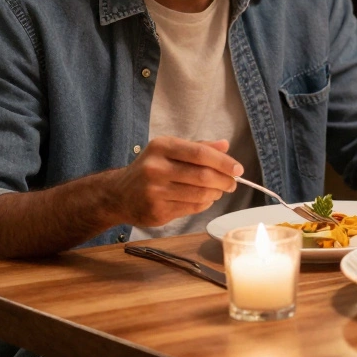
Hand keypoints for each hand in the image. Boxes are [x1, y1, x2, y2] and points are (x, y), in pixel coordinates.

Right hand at [109, 136, 242, 226]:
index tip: (238, 169)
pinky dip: (204, 203)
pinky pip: (191, 208)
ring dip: (216, 193)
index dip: (223, 162)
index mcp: (161, 147)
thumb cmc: (150, 169)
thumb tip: (225, 145)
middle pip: (203, 176)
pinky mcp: (156, 211)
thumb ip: (198, 147)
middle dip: (224, 180)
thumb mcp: (169, 151)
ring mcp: (154, 192)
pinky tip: (204, 199)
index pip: (200, 154)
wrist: (117, 195)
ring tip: (219, 191)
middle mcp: (155, 168)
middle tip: (233, 183)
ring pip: (200, 194)